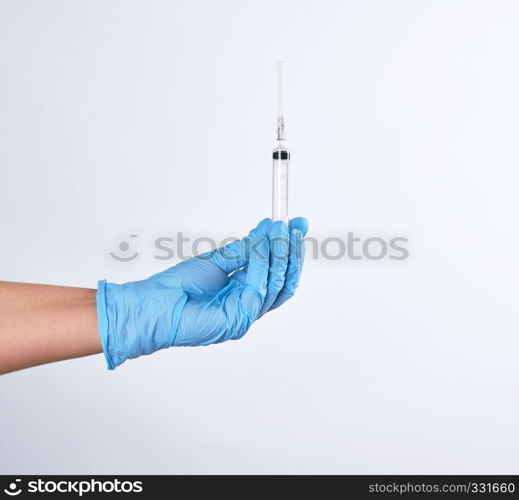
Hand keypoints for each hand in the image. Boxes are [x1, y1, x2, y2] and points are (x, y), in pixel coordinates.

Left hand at [97, 217, 307, 368]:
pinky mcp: (240, 318)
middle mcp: (249, 304)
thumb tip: (267, 233)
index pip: (275, 271)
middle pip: (282, 279)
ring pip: (276, 284)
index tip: (294, 224)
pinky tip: (261, 245)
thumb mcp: (218, 261)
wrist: (156, 304)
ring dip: (280, 254)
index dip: (288, 249)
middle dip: (291, 251)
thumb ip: (245, 251)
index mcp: (244, 292)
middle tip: (294, 226)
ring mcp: (246, 314)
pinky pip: (259, 287)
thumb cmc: (180, 287)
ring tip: (280, 230)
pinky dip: (262, 263)